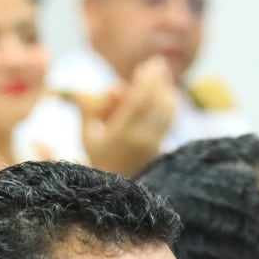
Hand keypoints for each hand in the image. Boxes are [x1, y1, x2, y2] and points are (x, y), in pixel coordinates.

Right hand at [78, 56, 177, 176]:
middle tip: (158, 63)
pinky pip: (170, 121)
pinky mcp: (161, 149)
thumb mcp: (87, 135)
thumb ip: (92, 108)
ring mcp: (154, 145)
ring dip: (167, 90)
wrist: (113, 195)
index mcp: (121, 134)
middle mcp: (141, 139)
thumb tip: (114, 87)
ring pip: (167, 111)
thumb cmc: (96, 160)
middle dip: (158, 80)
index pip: (139, 101)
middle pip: (156, 102)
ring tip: (163, 76)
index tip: (146, 66)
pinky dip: (171, 105)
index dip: (145, 81)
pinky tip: (169, 93)